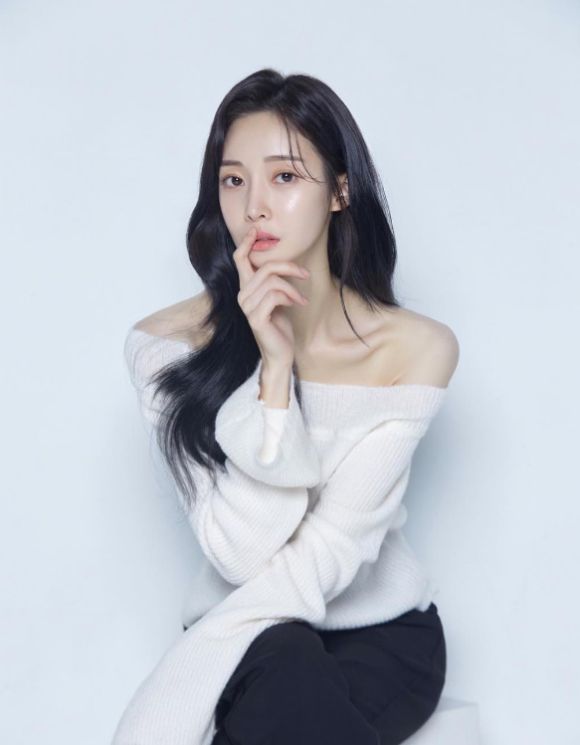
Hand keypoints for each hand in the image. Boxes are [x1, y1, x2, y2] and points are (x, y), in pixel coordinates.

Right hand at [233, 225, 309, 367]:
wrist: (280, 355)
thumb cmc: (280, 327)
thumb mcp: (278, 300)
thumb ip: (274, 283)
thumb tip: (282, 264)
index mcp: (246, 289)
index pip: (239, 260)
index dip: (246, 243)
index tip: (255, 231)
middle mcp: (242, 296)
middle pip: (264, 267)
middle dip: (288, 267)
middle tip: (305, 274)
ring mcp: (247, 307)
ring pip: (272, 281)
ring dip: (292, 288)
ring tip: (300, 299)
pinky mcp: (255, 318)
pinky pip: (274, 295)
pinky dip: (290, 297)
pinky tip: (298, 304)